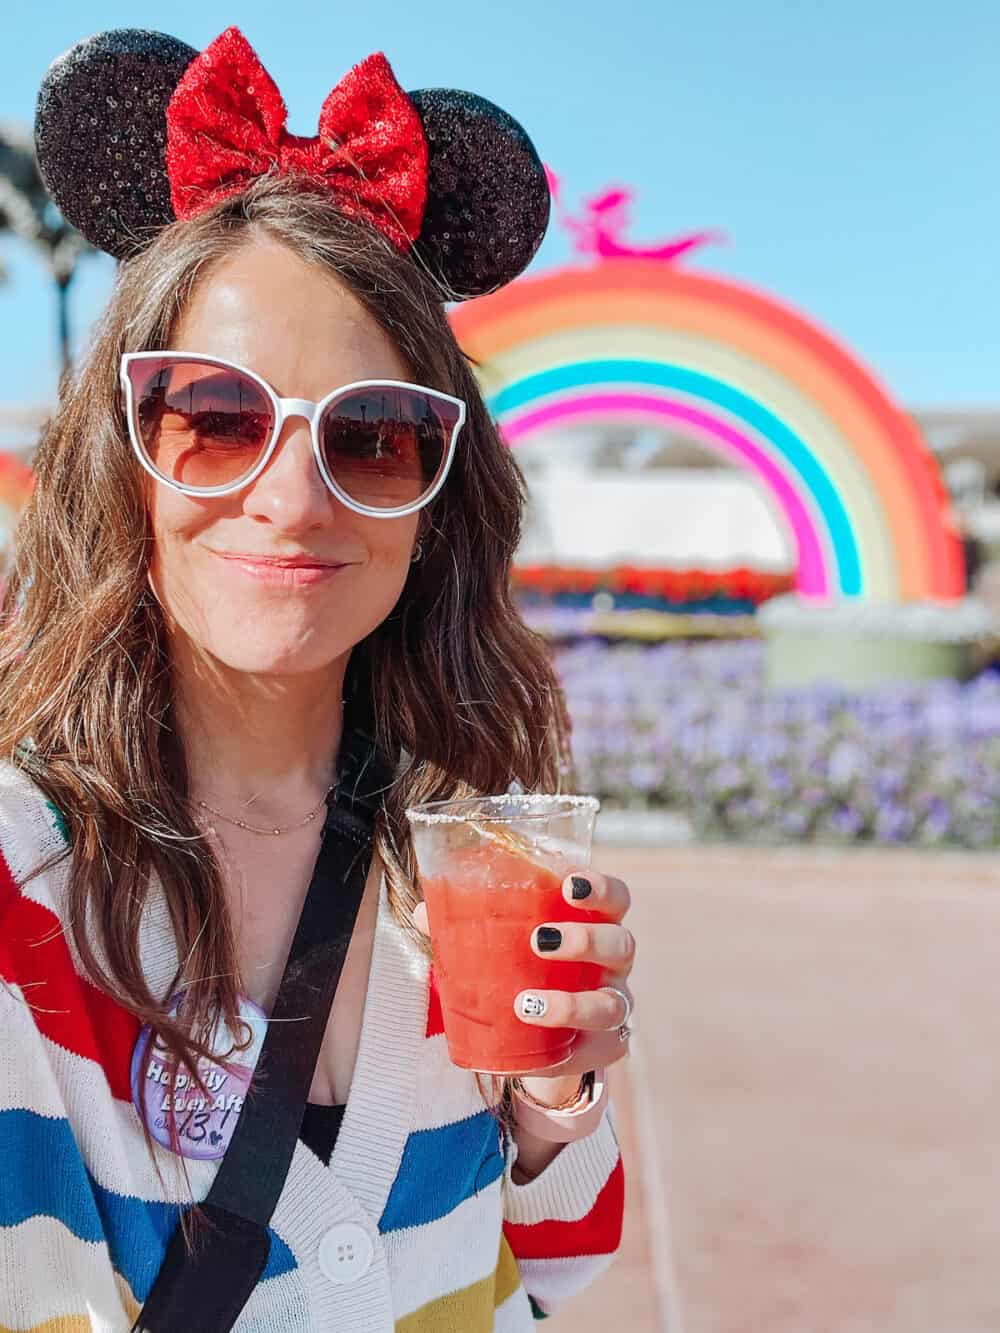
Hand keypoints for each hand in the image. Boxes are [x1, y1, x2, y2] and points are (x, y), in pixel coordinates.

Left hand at [411, 867, 634, 1104]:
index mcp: (594, 925)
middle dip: (584, 940)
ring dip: (574, 1003)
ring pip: (614, 1003)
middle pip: (621, 944)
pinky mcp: (606, 1048)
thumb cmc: (523, 971)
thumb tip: (424, 912)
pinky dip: (575, 1050)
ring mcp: (615, 1006)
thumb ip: (467, 926)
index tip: (569, 886)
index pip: (615, 898)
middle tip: (539, 940)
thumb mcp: (501, 946)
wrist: (539, 1034)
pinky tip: (546, 1050)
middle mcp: (613, 964)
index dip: (601, 889)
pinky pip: (603, 1050)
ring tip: (526, 1004)